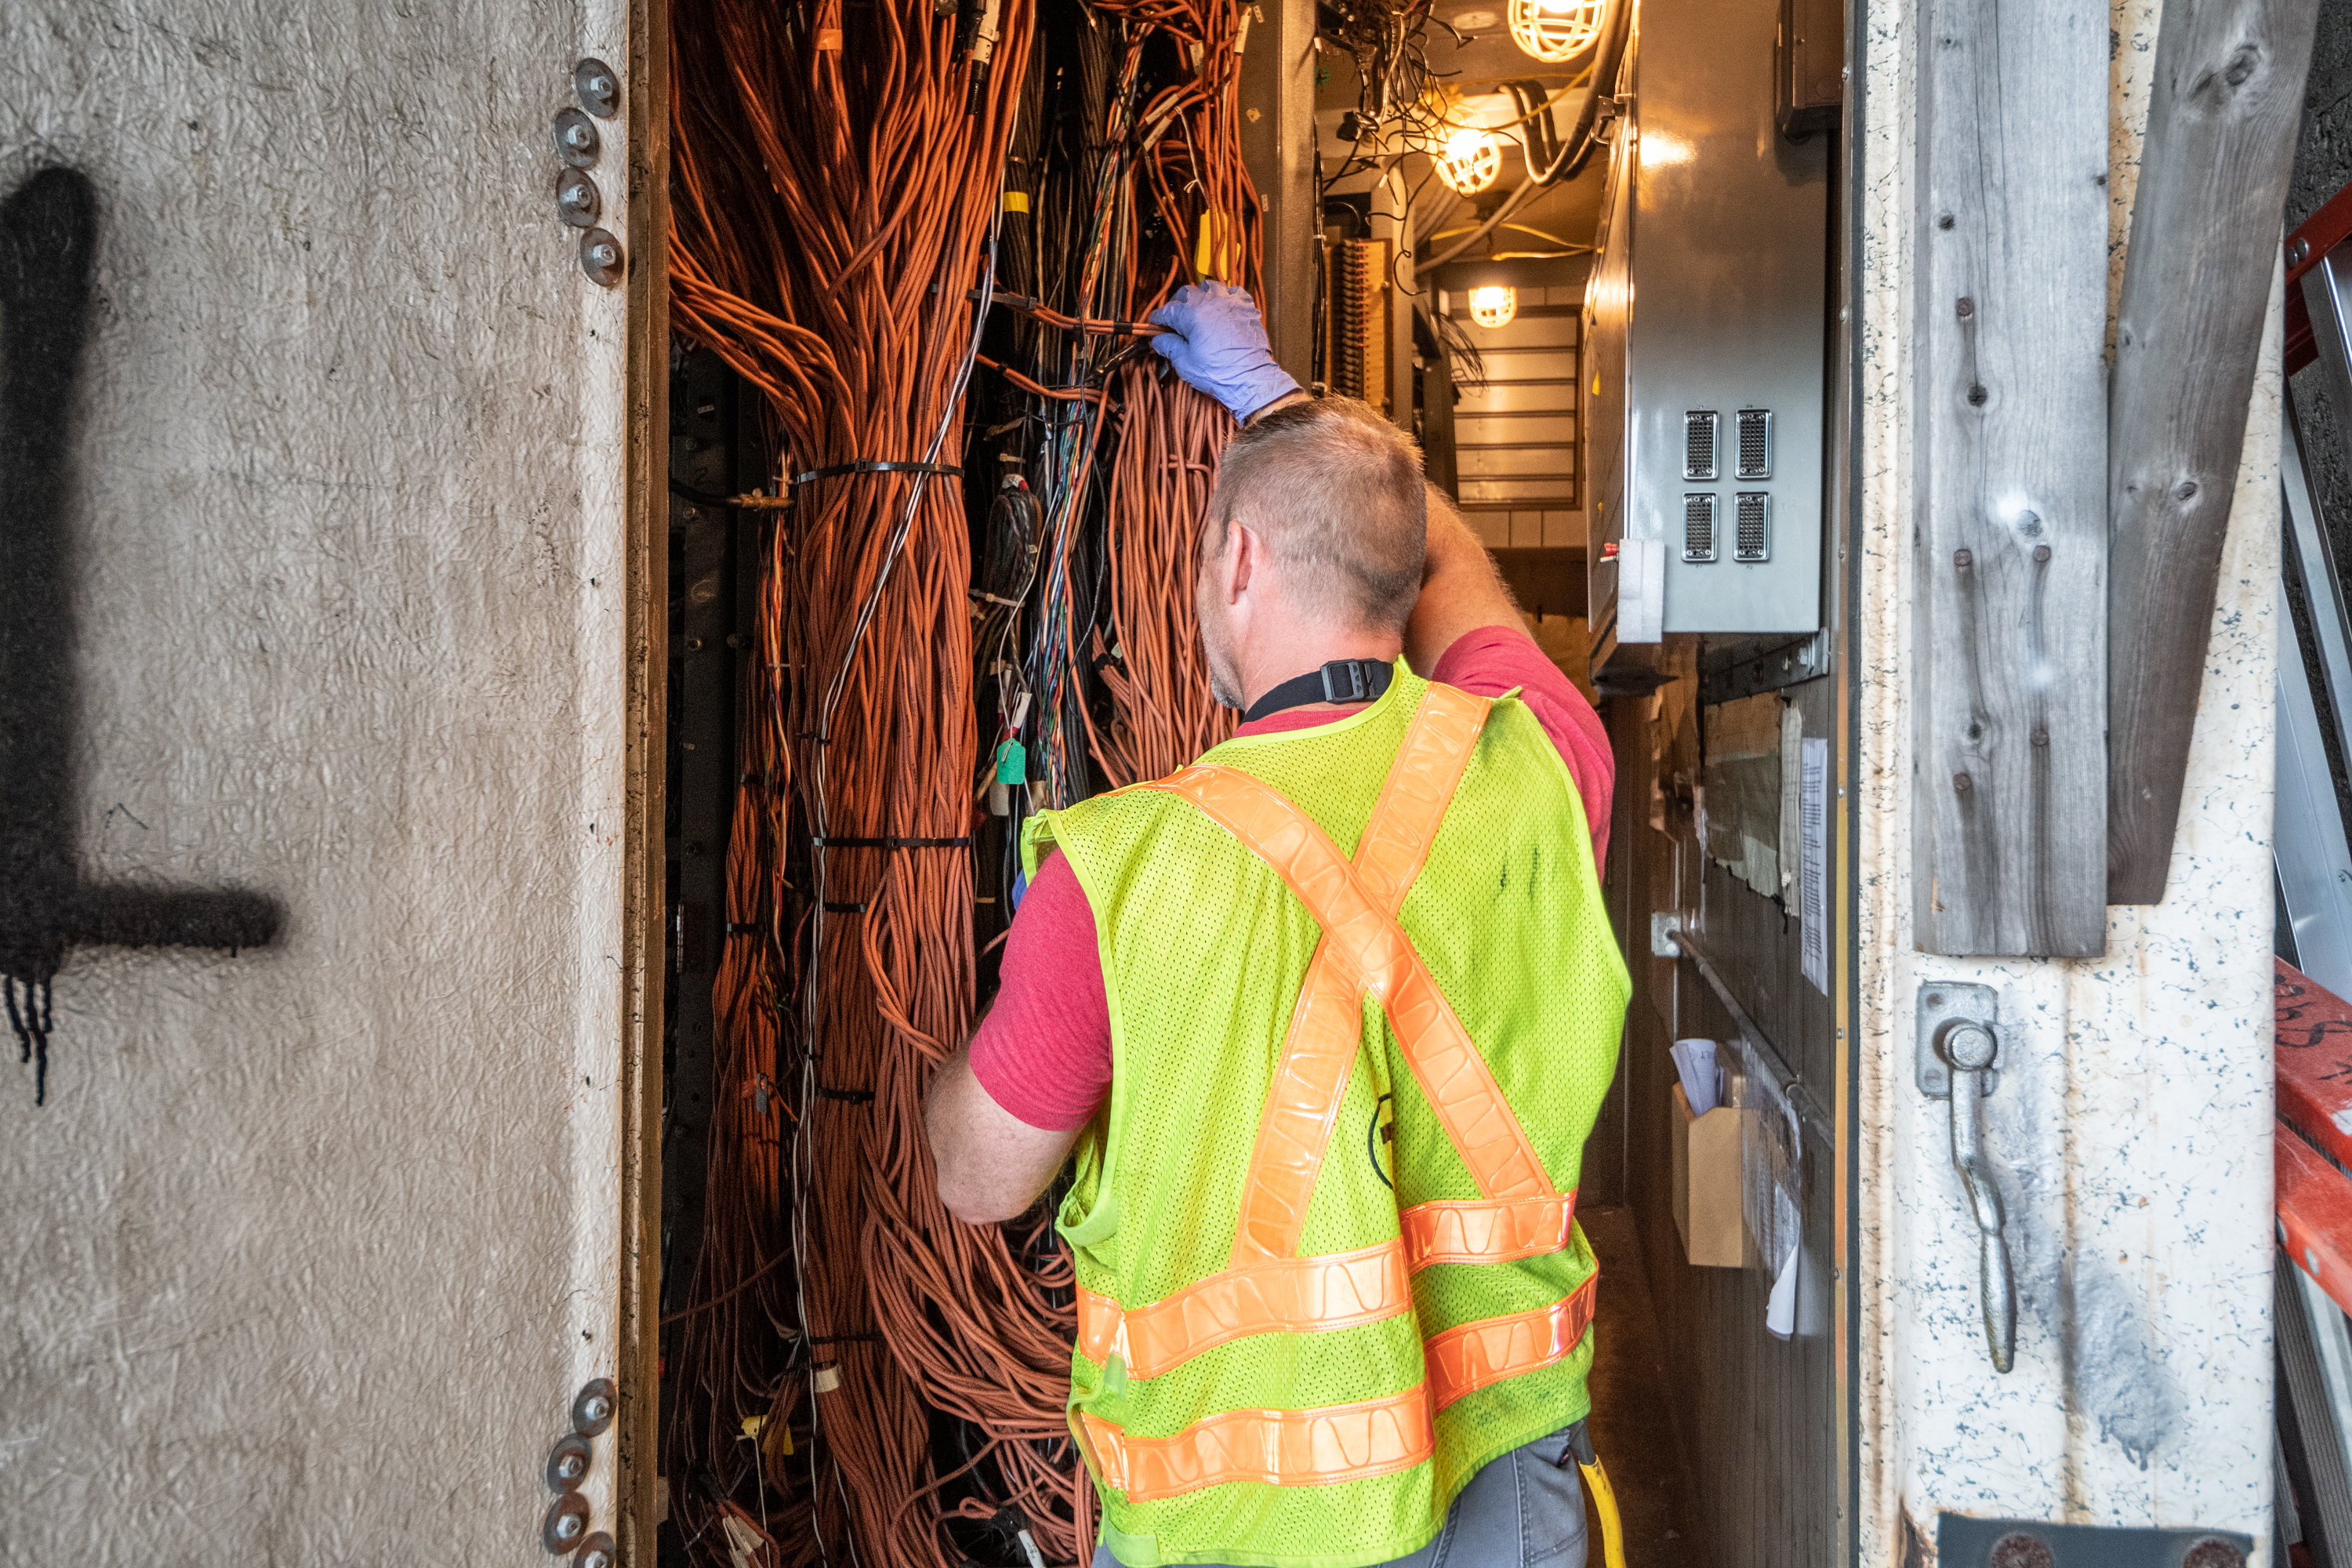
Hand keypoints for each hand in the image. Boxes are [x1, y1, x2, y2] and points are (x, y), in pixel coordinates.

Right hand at [1147, 282, 1301, 423]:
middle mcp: (1210, 302)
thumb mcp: (1185, 363)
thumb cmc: (1219, 373)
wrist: (1251, 379)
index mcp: (1192, 314)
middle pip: (1186, 293)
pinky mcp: (1246, 307)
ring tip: (1198, 308)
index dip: (1159, 319)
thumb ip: (1170, 346)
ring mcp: (1230, 302)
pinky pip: (1233, 292)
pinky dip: (1225, 296)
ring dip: (1200, 295)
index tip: (1155, 325)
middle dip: (1177, 304)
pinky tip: (1223, 307)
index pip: (1168, 311)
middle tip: (1174, 319)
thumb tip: (1159, 340)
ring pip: (1209, 287)